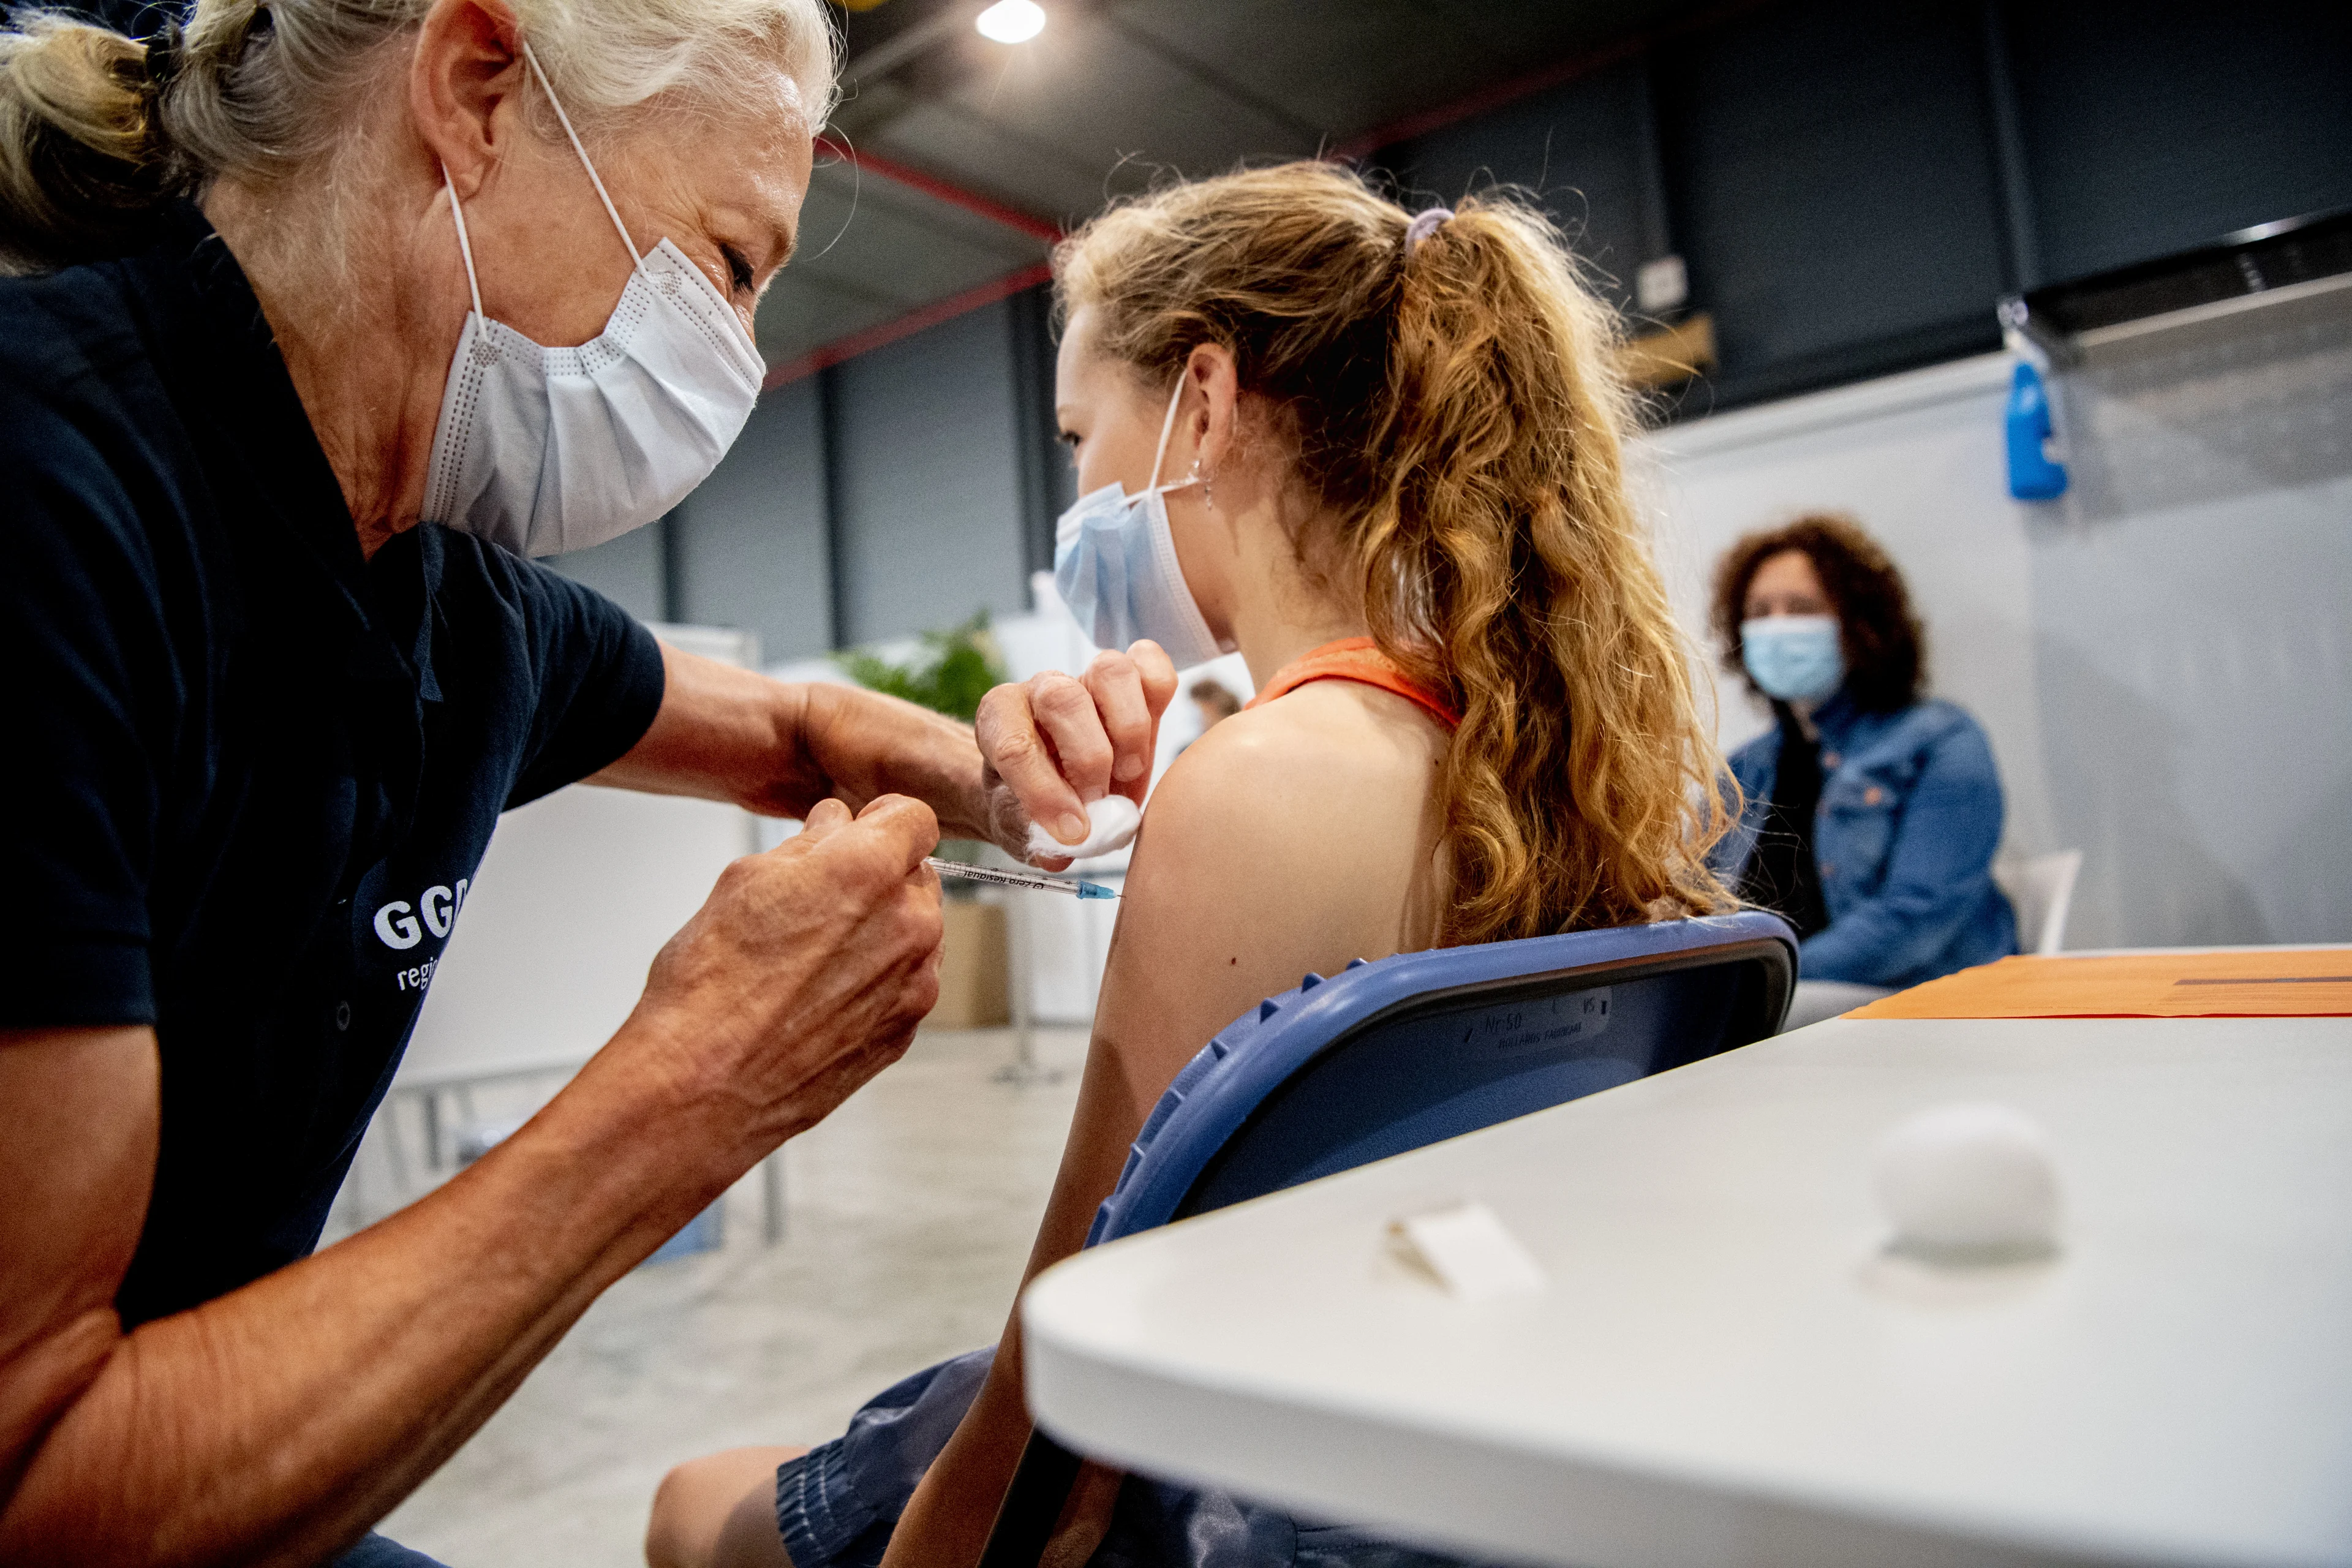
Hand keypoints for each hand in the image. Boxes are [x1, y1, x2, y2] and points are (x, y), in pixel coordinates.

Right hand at [621, 795, 943, 1154]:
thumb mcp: (745, 881)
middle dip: (879, 876)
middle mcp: (908, 924)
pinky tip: (820, 994)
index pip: (915, 817)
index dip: (883, 820)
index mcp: (868, 871)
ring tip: (812, 955)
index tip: (859, 832)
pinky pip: (904, 983)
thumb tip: (834, 826)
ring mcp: (914, 982)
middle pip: (917, 875)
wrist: (704, 1084)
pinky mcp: (905, 1029)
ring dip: (880, 929)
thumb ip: (808, 844)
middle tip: (820, 899)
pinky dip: (875, 979)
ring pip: (915, 931)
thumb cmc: (710, 986)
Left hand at [974, 642, 1178, 865]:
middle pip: (1062, 699)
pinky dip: (1158, 692)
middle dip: (1088, 761)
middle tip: (1099, 802)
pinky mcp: (1129, 677)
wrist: (1048, 789)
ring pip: (1110, 672)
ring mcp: (1086, 677)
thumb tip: (1067, 845)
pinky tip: (1149, 737)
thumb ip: (1039, 836)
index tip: (1072, 832)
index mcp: (1000, 719)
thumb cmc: (1030, 806)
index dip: (1045, 792)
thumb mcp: (1022, 828)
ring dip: (1129, 730)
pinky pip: (1150, 662)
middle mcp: (1040, 689)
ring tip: (1129, 772)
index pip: (1014, 744)